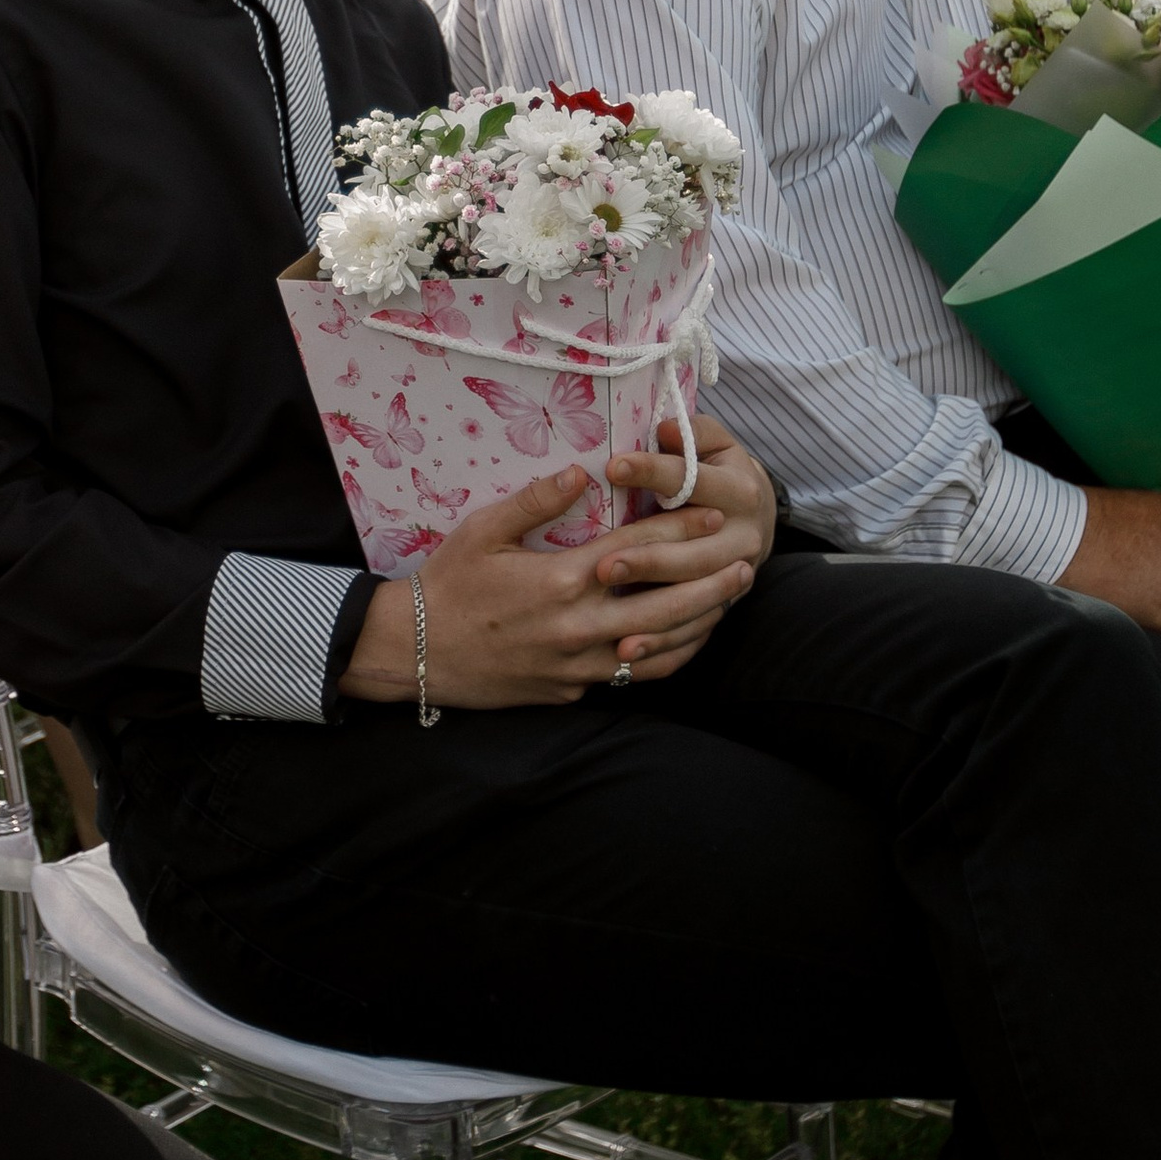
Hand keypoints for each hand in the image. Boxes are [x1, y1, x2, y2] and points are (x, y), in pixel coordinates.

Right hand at [344, 451, 757, 711]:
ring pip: (656, 649)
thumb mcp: (481, 531)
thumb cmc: (447, 584)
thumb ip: (534, 501)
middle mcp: (576, 625)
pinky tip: (681, 643)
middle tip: (745, 565)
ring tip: (726, 604)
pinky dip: (663, 660)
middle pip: (663, 606)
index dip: (679, 531)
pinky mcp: (571, 689)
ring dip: (696, 625)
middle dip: (710, 585)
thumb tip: (580, 470)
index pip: (635, 550)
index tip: (712, 515)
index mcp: (558, 579)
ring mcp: (576, 664)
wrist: (415, 652)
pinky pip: (630, 677)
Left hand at [603, 414, 774, 660]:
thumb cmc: (719, 470)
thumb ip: (691, 432)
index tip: (612, 467)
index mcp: (740, 490)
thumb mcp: (716, 442)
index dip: (653, 472)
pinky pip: (694, 631)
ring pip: (693, 594)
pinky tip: (625, 650)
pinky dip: (661, 643)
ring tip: (609, 607)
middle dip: (648, 557)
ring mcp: (737, 576)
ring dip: (651, 603)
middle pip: (694, 551)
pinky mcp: (725, 605)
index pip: (692, 480)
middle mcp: (744, 537)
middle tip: (603, 562)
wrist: (759, 517)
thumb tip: (664, 427)